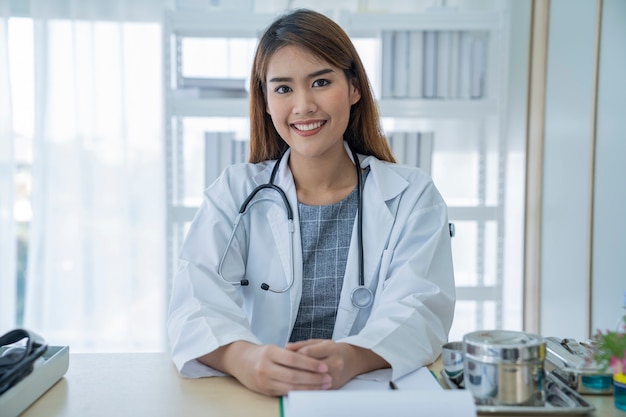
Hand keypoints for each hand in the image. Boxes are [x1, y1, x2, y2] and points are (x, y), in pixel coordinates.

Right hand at [198, 341, 331, 396]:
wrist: (240, 361)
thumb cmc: (262, 353)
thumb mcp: (274, 348)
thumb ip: (291, 354)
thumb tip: (314, 362)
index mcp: (270, 352)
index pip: (294, 359)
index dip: (310, 364)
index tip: (324, 367)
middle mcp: (266, 367)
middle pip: (294, 375)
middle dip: (313, 379)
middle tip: (328, 379)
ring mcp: (264, 381)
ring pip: (291, 387)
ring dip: (309, 388)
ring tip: (323, 386)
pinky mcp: (265, 391)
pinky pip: (285, 393)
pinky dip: (299, 393)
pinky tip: (310, 391)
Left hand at [286, 339, 388, 388]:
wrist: (350, 360)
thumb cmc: (331, 350)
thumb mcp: (318, 342)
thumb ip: (302, 344)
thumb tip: (286, 347)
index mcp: (330, 348)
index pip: (307, 352)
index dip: (294, 355)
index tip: (284, 356)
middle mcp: (335, 362)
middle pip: (309, 367)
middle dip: (294, 368)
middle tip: (281, 369)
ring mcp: (335, 375)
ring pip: (312, 380)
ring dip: (298, 379)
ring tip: (286, 377)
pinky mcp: (333, 386)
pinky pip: (316, 388)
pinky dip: (305, 387)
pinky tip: (296, 385)